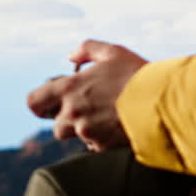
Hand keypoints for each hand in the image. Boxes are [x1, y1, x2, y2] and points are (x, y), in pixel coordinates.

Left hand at [26, 39, 148, 151]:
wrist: (161, 103)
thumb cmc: (136, 74)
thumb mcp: (112, 52)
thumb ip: (86, 49)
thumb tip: (70, 57)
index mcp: (69, 89)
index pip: (34, 102)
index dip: (38, 104)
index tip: (47, 103)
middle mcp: (73, 113)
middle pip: (56, 126)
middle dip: (67, 120)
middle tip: (87, 108)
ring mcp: (87, 132)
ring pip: (76, 136)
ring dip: (84, 129)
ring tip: (105, 116)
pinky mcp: (103, 146)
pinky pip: (94, 145)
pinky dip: (101, 138)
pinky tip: (116, 125)